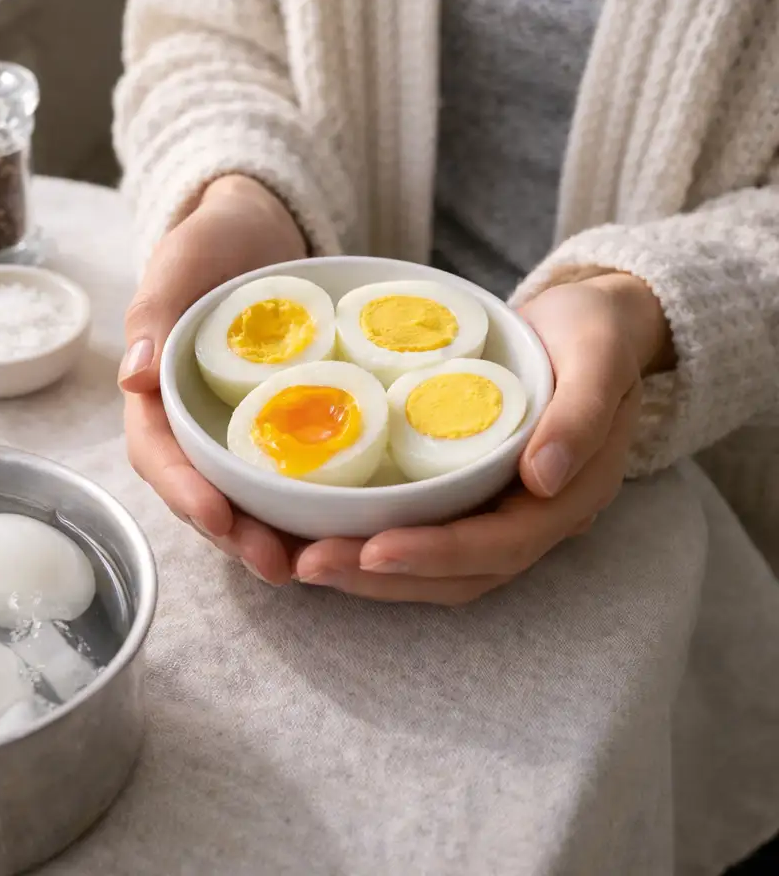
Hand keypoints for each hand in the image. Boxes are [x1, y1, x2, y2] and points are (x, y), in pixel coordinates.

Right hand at [120, 174, 306, 584]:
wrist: (260, 226)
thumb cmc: (212, 239)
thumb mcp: (180, 261)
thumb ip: (154, 310)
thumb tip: (133, 377)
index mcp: (158, 392)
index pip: (159, 454)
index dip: (183, 491)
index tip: (218, 517)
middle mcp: (195, 420)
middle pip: (203, 491)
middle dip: (235, 534)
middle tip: (278, 565)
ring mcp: (236, 426)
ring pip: (244, 494)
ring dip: (271, 534)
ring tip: (313, 565)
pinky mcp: (279, 423)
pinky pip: (287, 471)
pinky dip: (305, 503)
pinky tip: (339, 526)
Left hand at [292, 272, 674, 602]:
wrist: (591, 325)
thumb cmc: (597, 334)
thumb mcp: (600, 357)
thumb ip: (582, 415)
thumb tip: (542, 480)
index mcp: (570, 496)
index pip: (501, 544)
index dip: (438, 555)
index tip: (374, 551)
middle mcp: (534, 517)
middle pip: (459, 573)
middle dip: (382, 577)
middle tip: (311, 564)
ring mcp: (501, 510)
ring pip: (436, 567)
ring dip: (370, 573)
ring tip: (303, 560)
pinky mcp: (471, 493)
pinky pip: (424, 532)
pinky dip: (374, 542)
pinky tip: (323, 531)